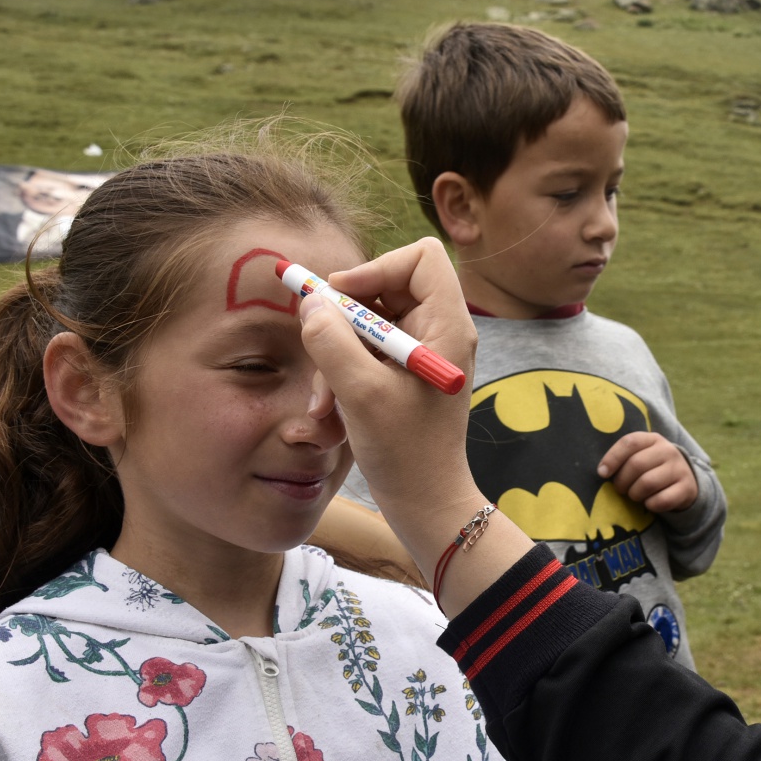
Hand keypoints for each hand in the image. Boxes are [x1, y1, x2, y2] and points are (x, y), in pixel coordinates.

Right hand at [301, 238, 532, 614]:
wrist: (426, 503)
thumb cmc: (406, 452)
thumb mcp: (361, 393)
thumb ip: (333, 341)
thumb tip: (313, 303)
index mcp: (447, 325)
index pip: (420, 257)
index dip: (377, 268)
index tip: (341, 297)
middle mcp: (439, 332)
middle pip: (386, 288)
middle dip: (345, 320)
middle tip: (317, 343)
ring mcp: (421, 354)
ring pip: (368, 325)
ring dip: (336, 356)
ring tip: (323, 402)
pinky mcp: (404, 377)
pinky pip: (367, 355)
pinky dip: (343, 377)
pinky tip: (329, 415)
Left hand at [597, 432, 698, 512]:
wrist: (685, 481)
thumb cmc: (653, 468)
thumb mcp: (641, 456)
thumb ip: (624, 458)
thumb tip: (602, 471)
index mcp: (653, 439)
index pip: (629, 442)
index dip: (612, 458)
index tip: (602, 473)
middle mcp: (668, 450)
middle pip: (636, 464)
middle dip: (622, 481)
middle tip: (621, 489)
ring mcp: (680, 469)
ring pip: (647, 483)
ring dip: (635, 494)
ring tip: (635, 495)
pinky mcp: (687, 488)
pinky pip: (661, 500)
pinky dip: (650, 505)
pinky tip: (649, 502)